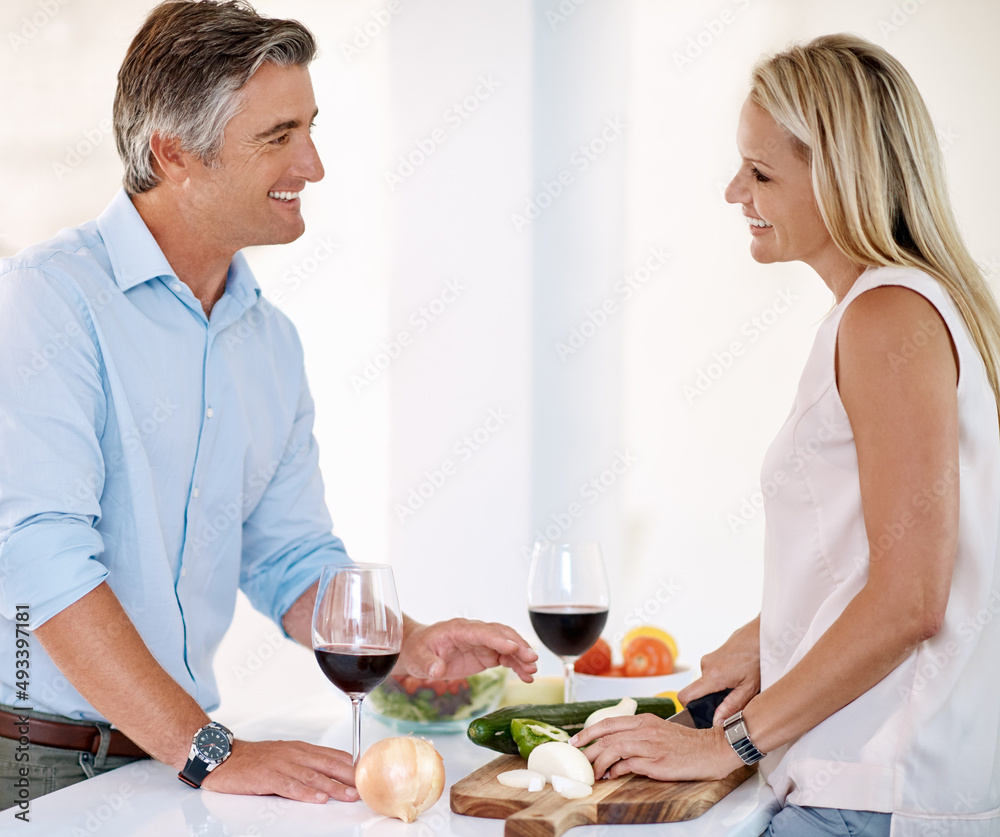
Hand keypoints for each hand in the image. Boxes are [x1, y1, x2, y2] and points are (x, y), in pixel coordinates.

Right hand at [202, 739, 356, 803]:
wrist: (224, 757)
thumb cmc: (253, 759)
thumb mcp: (284, 756)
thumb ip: (304, 764)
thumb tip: (328, 776)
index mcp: (300, 749)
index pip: (332, 755)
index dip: (350, 766)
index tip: (365, 775)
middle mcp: (294, 754)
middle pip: (327, 765)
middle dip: (348, 777)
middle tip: (363, 788)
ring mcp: (282, 764)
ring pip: (313, 776)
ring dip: (334, 787)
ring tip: (348, 796)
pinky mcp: (268, 777)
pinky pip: (291, 785)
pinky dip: (306, 792)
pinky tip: (319, 798)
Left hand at [397, 617, 537, 681]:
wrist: (418, 650)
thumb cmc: (417, 651)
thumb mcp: (417, 659)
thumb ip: (428, 664)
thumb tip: (438, 670)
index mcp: (458, 629)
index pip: (482, 632)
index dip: (498, 639)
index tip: (514, 648)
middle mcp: (474, 632)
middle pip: (500, 634)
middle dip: (517, 646)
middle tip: (532, 660)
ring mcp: (482, 642)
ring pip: (507, 645)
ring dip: (521, 656)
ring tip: (532, 671)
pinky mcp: (485, 653)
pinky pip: (506, 656)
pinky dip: (517, 665)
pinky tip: (527, 675)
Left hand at [570, 714, 741, 781]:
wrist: (712, 750)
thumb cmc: (687, 744)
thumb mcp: (660, 731)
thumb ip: (639, 736)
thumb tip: (616, 751)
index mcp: (644, 720)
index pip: (609, 722)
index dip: (589, 732)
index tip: (576, 741)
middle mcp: (645, 730)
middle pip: (607, 735)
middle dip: (588, 748)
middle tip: (578, 759)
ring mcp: (651, 745)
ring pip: (614, 748)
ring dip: (600, 762)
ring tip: (595, 773)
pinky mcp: (657, 762)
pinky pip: (629, 764)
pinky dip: (616, 770)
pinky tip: (612, 775)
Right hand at [678, 616, 760, 725]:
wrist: (762, 635)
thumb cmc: (759, 658)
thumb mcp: (749, 688)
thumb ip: (731, 707)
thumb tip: (717, 723)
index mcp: (713, 675)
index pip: (685, 696)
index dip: (688, 708)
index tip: (702, 714)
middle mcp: (706, 665)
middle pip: (698, 691)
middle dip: (713, 699)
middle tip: (733, 699)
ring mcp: (709, 659)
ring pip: (707, 683)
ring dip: (720, 688)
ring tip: (740, 685)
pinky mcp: (713, 656)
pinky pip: (712, 673)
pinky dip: (722, 679)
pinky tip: (739, 676)